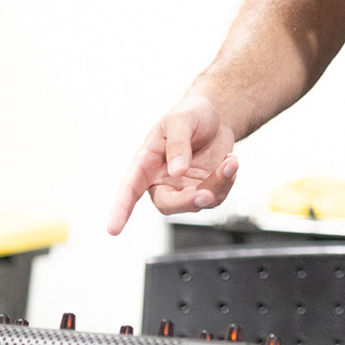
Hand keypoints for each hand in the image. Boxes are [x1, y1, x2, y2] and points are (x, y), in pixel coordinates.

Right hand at [107, 96, 238, 234]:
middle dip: (188, 201)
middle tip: (206, 194)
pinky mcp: (206, 187)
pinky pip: (217, 195)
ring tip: (230, 161)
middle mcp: (163, 180)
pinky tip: (231, 162)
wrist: (216, 116)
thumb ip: (177, 144)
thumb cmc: (191, 115)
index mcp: (147, 163)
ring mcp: (185, 187)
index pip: (129, 188)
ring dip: (218, 185)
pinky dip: (228, 180)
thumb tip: (177, 171)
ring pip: (198, 202)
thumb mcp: (181, 120)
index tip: (113, 229)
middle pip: (168, 204)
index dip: (121, 209)